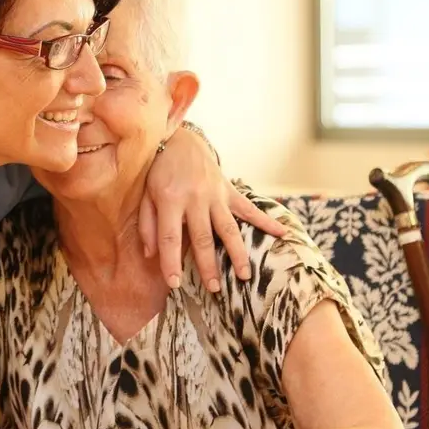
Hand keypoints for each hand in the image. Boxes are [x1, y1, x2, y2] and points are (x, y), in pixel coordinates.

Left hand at [142, 125, 287, 291]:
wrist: (180, 139)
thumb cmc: (159, 171)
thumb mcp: (146, 195)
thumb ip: (147, 224)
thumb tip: (150, 254)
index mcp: (170, 200)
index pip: (169, 237)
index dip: (171, 261)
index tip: (175, 283)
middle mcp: (195, 199)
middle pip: (203, 238)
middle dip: (208, 265)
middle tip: (214, 289)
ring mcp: (215, 195)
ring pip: (229, 228)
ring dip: (237, 253)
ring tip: (244, 275)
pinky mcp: (229, 191)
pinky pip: (249, 208)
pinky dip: (266, 221)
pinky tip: (282, 234)